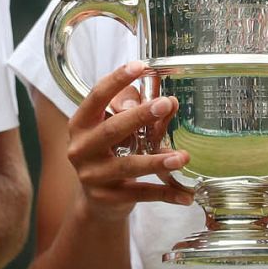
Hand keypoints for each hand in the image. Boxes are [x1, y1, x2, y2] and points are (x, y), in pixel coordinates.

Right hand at [66, 61, 192, 221]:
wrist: (97, 202)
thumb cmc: (109, 154)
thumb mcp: (116, 129)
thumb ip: (137, 112)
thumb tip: (168, 102)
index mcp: (80, 124)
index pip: (97, 97)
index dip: (117, 80)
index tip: (140, 66)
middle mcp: (81, 149)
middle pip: (112, 129)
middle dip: (139, 116)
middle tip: (165, 104)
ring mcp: (92, 176)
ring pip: (128, 165)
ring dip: (157, 160)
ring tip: (182, 157)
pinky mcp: (108, 199)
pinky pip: (141, 193)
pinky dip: (166, 193)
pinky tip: (186, 195)